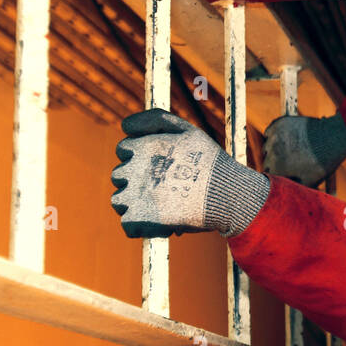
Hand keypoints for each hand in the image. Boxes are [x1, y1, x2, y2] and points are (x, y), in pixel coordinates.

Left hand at [110, 109, 269, 237]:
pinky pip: (127, 224)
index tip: (160, 167)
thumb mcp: (187, 130)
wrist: (227, 195)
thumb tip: (123, 126)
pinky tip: (160, 222)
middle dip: (136, 181)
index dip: (140, 158)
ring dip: (134, 204)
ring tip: (160, 206)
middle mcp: (134, 168)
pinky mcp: (139, 219)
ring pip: (118, 201)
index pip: (123, 150)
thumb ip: (155, 120)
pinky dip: (140, 226)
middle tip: (163, 188)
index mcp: (143, 146)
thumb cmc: (210, 162)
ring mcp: (134, 195)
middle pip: (119, 176)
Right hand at [263, 114, 345, 185]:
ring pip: (267, 147)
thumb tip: (283, 195)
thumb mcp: (309, 183)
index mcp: (277, 168)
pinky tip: (289, 139)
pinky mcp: (278, 124)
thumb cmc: (323, 163)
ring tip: (292, 149)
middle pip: (266, 161)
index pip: (268, 176)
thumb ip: (292, 189)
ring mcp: (275, 136)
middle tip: (291, 161)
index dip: (277, 175)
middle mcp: (272, 152)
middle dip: (276, 163)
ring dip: (275, 149)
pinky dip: (276, 136)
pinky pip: (270, 133)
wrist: (333, 137)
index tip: (285, 173)